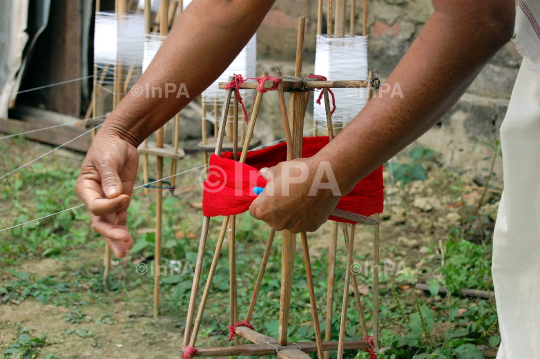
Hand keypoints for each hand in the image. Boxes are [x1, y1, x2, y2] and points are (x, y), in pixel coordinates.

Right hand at [75, 133, 138, 257]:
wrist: (120, 141)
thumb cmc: (108, 148)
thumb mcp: (107, 159)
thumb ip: (110, 177)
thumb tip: (115, 195)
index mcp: (85, 188)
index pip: (95, 206)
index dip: (110, 206)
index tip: (124, 196)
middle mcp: (95, 198)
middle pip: (99, 221)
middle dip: (110, 233)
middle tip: (124, 241)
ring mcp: (108, 201)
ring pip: (109, 224)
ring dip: (116, 238)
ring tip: (125, 252)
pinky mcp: (121, 201)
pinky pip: (121, 218)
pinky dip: (124, 228)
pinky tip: (129, 242)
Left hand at [249, 158, 341, 232]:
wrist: (326, 178)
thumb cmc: (299, 172)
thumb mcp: (279, 169)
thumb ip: (269, 175)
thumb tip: (264, 174)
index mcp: (263, 210)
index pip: (255, 210)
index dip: (262, 201)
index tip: (269, 193)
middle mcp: (276, 223)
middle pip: (272, 218)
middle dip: (277, 208)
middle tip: (286, 194)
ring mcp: (294, 227)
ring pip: (289, 221)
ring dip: (292, 212)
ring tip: (302, 196)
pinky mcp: (310, 228)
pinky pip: (304, 222)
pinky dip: (306, 215)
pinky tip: (312, 201)